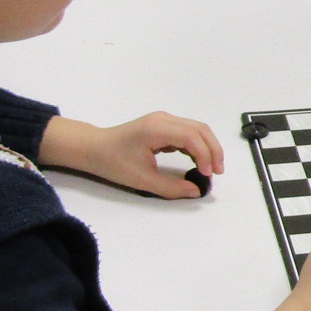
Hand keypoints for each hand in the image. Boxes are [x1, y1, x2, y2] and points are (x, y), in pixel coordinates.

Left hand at [40, 113, 224, 198]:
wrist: (92, 148)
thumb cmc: (113, 163)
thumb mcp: (142, 180)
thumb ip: (171, 188)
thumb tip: (196, 191)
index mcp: (156, 129)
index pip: (191, 137)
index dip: (204, 155)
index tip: (207, 175)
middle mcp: (164, 119)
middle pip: (200, 129)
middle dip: (213, 150)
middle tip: (218, 172)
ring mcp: (164, 120)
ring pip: (197, 129)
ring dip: (208, 147)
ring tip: (212, 168)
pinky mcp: (163, 126)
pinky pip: (188, 132)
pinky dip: (197, 146)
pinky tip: (198, 161)